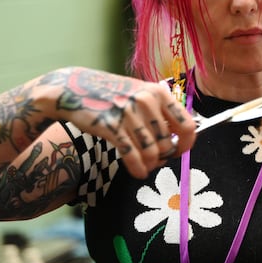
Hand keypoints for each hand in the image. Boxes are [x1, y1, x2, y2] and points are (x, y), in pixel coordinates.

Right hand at [42, 67, 195, 178]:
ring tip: (147, 167)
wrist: (74, 89)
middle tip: (157, 161)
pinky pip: (133, 156)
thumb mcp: (142, 93)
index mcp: (159, 93)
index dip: (187, 144)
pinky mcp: (111, 128)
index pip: (187, 125)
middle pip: (168, 144)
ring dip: (151, 165)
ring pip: (152, 153)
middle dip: (164, 157)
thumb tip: (179, 139)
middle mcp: (146, 102)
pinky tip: (138, 173)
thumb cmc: (112, 94)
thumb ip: (160, 111)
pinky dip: (138, 169)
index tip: (179, 151)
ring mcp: (128, 115)